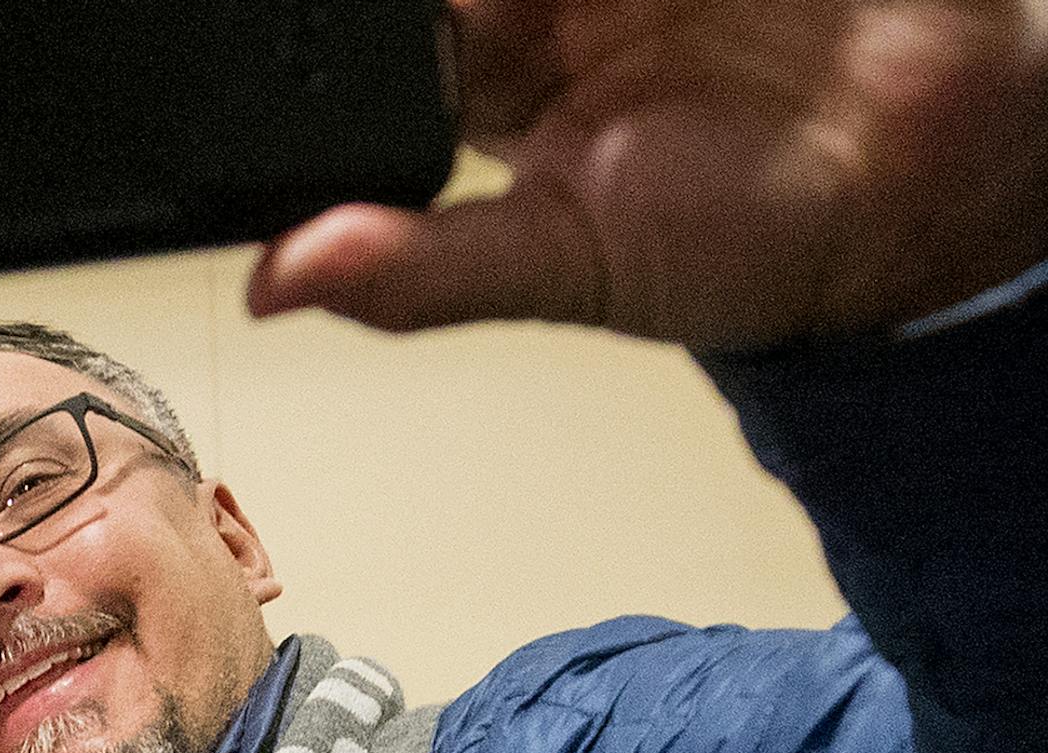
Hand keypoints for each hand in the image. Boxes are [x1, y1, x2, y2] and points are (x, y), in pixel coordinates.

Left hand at [250, 0, 1047, 343]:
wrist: (919, 185)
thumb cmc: (739, 240)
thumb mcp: (563, 268)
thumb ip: (419, 272)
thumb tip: (275, 285)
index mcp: (489, 76)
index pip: (379, 33)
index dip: (334, 28)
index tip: (334, 29)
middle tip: (486, 21)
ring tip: (559, 19)